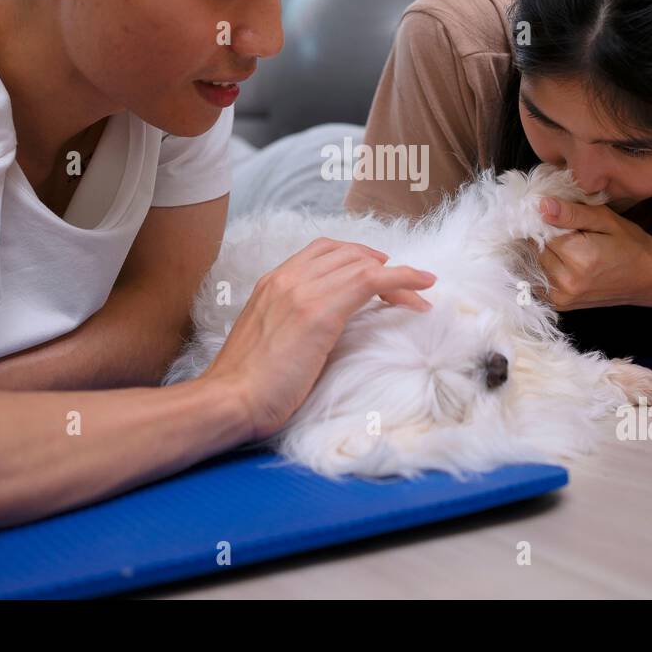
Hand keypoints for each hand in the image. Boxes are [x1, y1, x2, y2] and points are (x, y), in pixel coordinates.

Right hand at [200, 238, 436, 441]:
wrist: (229, 400)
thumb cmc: (247, 385)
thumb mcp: (269, 341)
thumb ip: (292, 325)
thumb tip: (320, 332)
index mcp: (272, 282)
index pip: (322, 251)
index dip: (356, 256)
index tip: (377, 272)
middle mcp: (286, 278)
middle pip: (346, 253)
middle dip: (379, 265)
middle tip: (402, 287)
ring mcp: (302, 292)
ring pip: (362, 264)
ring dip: (398, 275)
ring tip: (419, 291)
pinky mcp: (319, 312)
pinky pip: (370, 281)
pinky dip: (403, 278)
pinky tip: (422, 284)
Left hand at [535, 196, 651, 309]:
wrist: (648, 278)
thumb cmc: (631, 245)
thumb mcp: (606, 220)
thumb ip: (572, 213)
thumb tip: (541, 205)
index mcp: (580, 258)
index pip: (542, 231)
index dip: (550, 220)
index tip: (565, 219)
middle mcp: (567, 282)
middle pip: (536, 248)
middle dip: (547, 238)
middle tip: (573, 235)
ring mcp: (562, 297)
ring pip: (535, 263)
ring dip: (546, 253)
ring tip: (573, 249)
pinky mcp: (559, 304)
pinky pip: (538, 278)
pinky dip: (546, 268)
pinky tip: (565, 262)